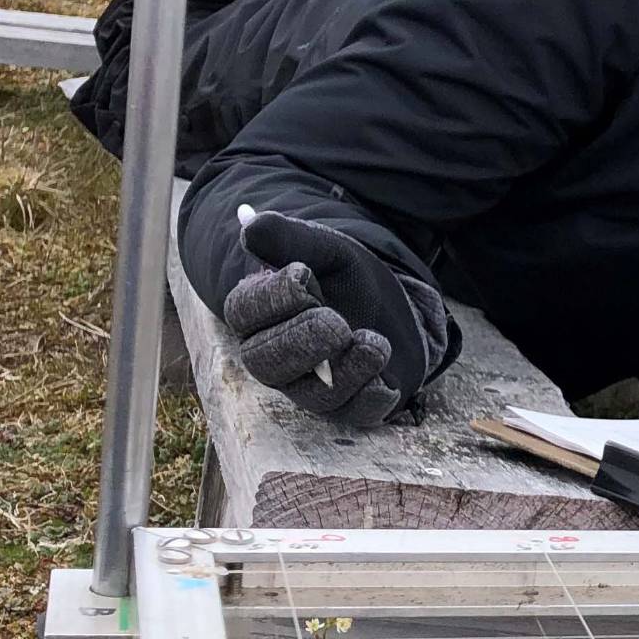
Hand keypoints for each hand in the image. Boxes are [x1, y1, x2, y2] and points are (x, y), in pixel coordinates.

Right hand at [221, 211, 443, 427]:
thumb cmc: (347, 277)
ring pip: (313, 395)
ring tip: (374, 342)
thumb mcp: (325, 249)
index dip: (271, 298)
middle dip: (302, 340)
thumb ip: (289, 238)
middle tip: (336, 320)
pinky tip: (386, 378)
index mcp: (261, 314)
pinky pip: (354, 414)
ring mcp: (313, 385)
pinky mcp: (352, 403)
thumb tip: (249, 224)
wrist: (394, 304)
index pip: (243, 312)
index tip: (303, 273)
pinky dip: (371, 398)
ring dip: (345, 370)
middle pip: (267, 363)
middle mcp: (278, 356)